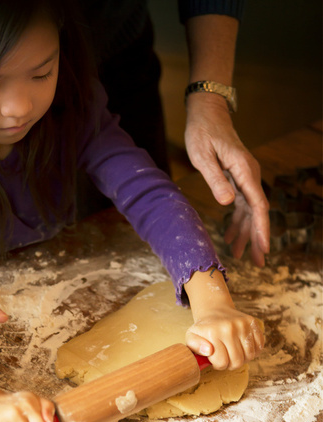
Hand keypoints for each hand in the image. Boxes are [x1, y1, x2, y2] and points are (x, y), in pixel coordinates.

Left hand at [185, 93, 269, 265]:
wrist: (207, 113)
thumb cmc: (202, 132)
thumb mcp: (203, 156)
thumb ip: (215, 179)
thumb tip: (227, 202)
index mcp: (244, 171)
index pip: (258, 205)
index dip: (261, 229)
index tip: (264, 248)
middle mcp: (249, 175)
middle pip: (258, 213)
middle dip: (258, 238)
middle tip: (258, 263)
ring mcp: (245, 177)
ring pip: (250, 212)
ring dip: (245, 234)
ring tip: (239, 256)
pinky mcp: (238, 178)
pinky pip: (241, 205)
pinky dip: (237, 222)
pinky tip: (230, 238)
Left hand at [185, 306, 263, 370]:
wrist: (215, 310)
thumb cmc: (204, 329)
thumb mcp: (191, 337)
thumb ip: (195, 346)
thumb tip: (209, 350)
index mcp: (213, 333)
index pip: (222, 362)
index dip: (219, 365)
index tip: (216, 359)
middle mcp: (229, 328)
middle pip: (237, 361)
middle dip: (231, 364)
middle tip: (226, 358)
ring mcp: (243, 324)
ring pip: (250, 355)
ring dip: (243, 359)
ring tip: (234, 353)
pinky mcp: (253, 323)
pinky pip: (260, 346)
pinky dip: (253, 351)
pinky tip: (243, 347)